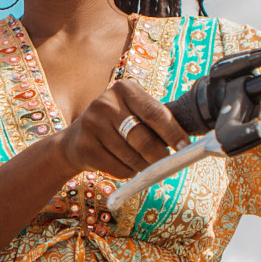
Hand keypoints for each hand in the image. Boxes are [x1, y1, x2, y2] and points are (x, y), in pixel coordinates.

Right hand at [51, 79, 189, 180]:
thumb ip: (156, 120)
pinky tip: (125, 165)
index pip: (155, 112)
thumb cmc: (115, 126)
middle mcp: (105, 103)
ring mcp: (92, 124)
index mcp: (124, 89)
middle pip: (144, 138)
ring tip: (143, 164)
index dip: (173, 132)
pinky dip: (128, 172)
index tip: (186, 148)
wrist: (74, 141)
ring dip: (144, 166)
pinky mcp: (85, 147)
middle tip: (167, 164)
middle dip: (160, 156)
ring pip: (132, 157)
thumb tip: (186, 142)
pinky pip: (118, 168)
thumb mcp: (132, 112)